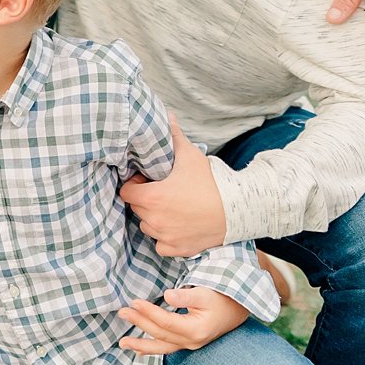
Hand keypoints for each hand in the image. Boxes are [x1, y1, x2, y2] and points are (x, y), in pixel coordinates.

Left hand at [117, 286, 248, 355]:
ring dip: (141, 344)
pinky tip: (138, 349)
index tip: (134, 302)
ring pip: (162, 346)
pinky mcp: (187, 342)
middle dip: (139, 323)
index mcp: (195, 329)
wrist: (236, 309)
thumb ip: (186, 296)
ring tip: (122, 342)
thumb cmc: (220, 299)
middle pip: (160, 334)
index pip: (166, 322)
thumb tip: (167, 296)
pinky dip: (152, 348)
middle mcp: (192, 341)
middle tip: (122, 312)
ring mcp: (190, 344)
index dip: (149, 312)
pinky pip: (167, 347)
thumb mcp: (205, 293)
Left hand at [120, 116, 226, 256]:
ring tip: (173, 207)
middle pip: (137, 209)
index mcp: (152, 198)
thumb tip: (166, 115)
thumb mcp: (190, 155)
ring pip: (148, 226)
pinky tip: (178, 224)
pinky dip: (166, 237)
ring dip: (154, 218)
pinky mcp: (178, 249)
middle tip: (163, 191)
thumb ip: (173, 136)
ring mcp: (166, 237)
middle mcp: (155, 220)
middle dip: (145, 199)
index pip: (126, 192)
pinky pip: (161, 245)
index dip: (135, 185)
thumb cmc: (211, 182)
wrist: (238, 209)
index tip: (149, 181)